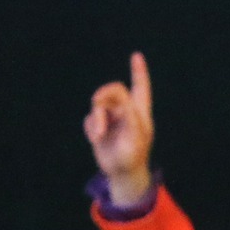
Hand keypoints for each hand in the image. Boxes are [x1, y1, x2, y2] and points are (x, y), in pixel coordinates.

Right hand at [84, 51, 154, 206]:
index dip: (138, 71)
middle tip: (97, 100)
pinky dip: (91, 129)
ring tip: (100, 135)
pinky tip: (97, 140)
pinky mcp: (98, 127)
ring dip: (97, 119)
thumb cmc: (134, 155)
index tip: (136, 56)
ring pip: (98, 106)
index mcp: (140, 111)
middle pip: (113, 91)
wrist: (122, 173)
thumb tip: (112, 100)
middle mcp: (125, 111)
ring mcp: (111, 118)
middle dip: (105, 93)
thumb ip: (127, 113)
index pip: (140, 86)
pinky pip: (89, 120)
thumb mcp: (136, 134)